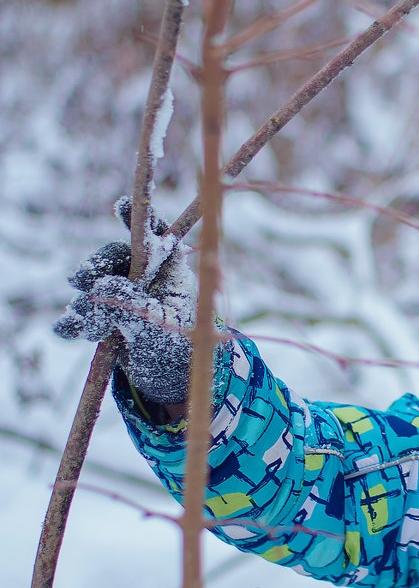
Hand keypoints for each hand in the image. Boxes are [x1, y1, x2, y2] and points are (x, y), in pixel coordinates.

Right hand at [55, 198, 196, 405]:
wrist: (171, 381)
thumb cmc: (180, 349)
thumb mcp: (161, 326)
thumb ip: (133, 304)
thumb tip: (101, 286)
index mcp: (170, 273)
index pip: (156, 237)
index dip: (140, 220)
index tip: (122, 205)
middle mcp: (146, 279)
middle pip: (115, 258)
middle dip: (95, 267)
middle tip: (79, 281)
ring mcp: (125, 297)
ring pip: (95, 287)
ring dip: (88, 305)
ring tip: (96, 329)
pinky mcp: (108, 318)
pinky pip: (84, 313)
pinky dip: (74, 321)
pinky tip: (69, 330)